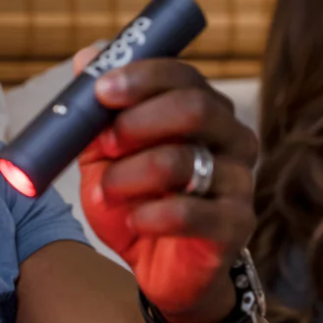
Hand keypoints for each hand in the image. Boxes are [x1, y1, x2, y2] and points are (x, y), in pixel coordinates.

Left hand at [74, 46, 257, 322]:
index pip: (181, 76)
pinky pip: (190, 212)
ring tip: (107, 192)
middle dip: (136, 123)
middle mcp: (229, 137)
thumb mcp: (104, 156)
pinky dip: (149, 215)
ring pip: (182, 161)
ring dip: (128, 176)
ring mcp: (237, 180)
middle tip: (104, 146)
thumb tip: (86, 57)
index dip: (140, 77)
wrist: (155, 265)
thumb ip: (96, 114)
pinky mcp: (235, 223)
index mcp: (200, 110)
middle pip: (193, 107)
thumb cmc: (132, 200)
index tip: (100, 89)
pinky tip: (134, 221)